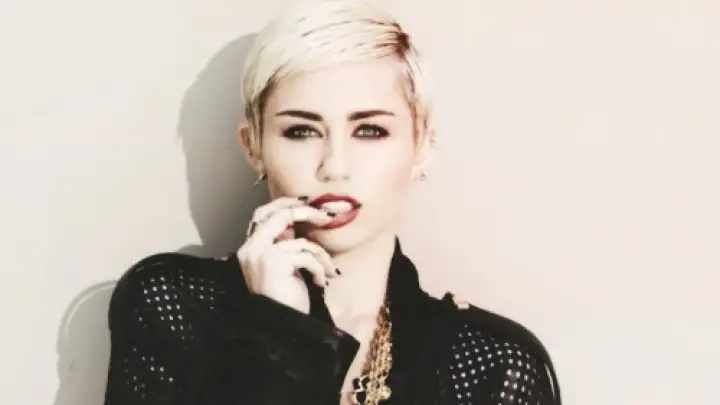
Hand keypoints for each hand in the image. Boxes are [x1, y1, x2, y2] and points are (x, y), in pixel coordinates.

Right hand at [236, 197, 338, 313]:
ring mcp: (261, 254)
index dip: (286, 204)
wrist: (280, 328)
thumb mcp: (285, 267)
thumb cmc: (285, 301)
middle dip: (308, 212)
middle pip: (280, 215)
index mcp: (250, 249)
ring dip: (321, 255)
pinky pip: (307, 255)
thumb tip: (304, 220)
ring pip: (301, 241)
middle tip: (327, 216)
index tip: (309, 204)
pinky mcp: (275, 262)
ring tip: (328, 270)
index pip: (263, 214)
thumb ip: (286, 244)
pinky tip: (320, 282)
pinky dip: (319, 268)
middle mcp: (251, 249)